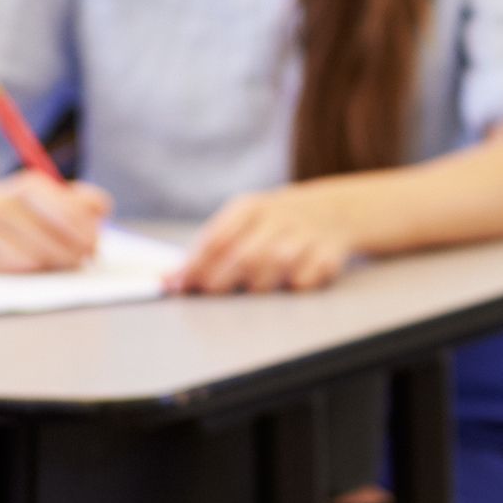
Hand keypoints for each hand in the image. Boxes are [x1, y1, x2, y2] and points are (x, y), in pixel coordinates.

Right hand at [0, 172, 111, 272]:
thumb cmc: (11, 202)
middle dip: (75, 254)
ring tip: (59, 261)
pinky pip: (13, 268)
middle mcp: (4, 203)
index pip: (70, 214)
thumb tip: (103, 211)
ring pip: (36, 258)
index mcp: (29, 185)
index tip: (96, 246)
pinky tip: (32, 262)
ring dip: (54, 264)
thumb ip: (80, 198)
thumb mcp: (42, 190)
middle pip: (55, 240)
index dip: (89, 234)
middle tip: (84, 260)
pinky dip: (28, 268)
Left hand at [171, 182, 361, 292]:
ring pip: (276, 265)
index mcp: (251, 207)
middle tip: (209, 294)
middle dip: (221, 280)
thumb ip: (208, 250)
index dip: (195, 266)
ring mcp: (307, 234)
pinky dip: (296, 284)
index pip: (217, 238)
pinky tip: (291, 282)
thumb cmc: (274, 223)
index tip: (178, 286)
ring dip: (258, 284)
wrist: (336, 210)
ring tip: (252, 289)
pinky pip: (308, 277)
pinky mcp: (330, 252)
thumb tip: (167, 279)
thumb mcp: (243, 221)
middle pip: (244, 255)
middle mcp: (279, 217)